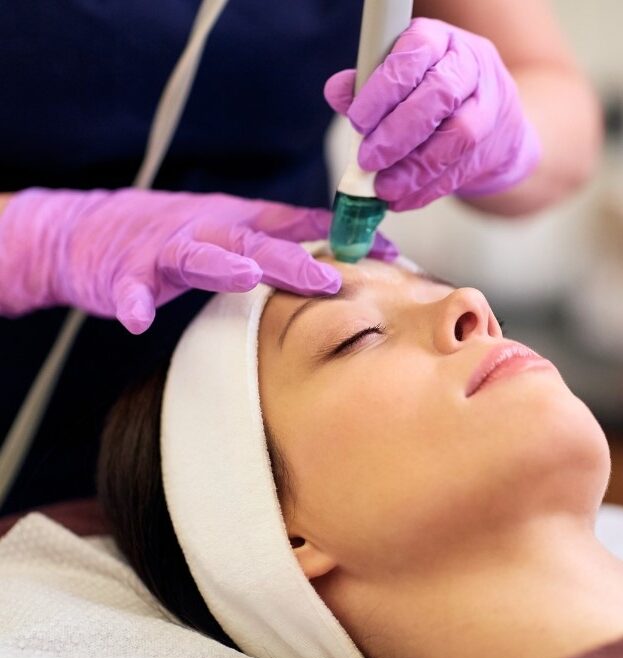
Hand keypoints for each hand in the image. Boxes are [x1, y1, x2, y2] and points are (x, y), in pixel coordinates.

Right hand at [0, 188, 396, 333]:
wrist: (83, 232)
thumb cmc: (170, 234)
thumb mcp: (233, 228)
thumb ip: (285, 237)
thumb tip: (350, 245)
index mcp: (238, 222)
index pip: (297, 227)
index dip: (340, 240)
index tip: (389, 256)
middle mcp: (208, 231)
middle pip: (256, 243)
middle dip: (295, 261)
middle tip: (331, 280)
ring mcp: (163, 250)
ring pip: (197, 256)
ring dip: (222, 267)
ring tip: (246, 278)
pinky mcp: (121, 273)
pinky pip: (128, 289)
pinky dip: (134, 301)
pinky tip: (139, 319)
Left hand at [324, 17, 540, 211]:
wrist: (493, 119)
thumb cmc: (432, 91)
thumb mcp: (401, 75)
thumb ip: (367, 82)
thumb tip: (337, 92)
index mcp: (441, 41)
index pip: (415, 54)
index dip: (385, 88)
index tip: (357, 121)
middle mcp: (471, 67)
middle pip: (440, 94)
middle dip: (399, 133)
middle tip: (368, 160)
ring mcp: (488, 107)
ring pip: (458, 137)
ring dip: (415, 169)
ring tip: (384, 189)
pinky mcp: (491, 146)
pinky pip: (460, 171)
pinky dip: (427, 190)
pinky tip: (403, 200)